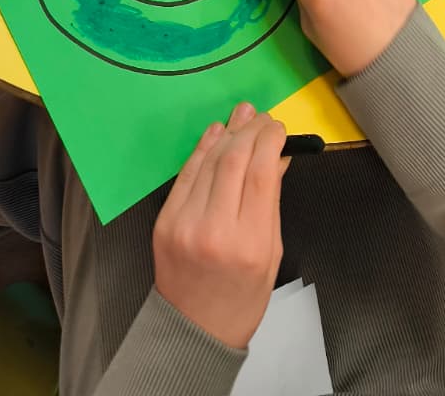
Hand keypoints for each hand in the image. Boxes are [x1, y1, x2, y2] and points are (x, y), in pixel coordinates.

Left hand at [153, 101, 285, 348]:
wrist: (194, 329)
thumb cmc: (243, 297)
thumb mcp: (272, 254)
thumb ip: (271, 202)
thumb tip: (278, 156)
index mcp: (248, 243)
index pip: (261, 173)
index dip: (271, 141)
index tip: (279, 128)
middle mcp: (214, 229)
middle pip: (234, 160)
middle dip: (251, 131)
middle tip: (264, 117)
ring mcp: (184, 223)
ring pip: (208, 162)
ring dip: (228, 132)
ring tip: (243, 114)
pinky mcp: (164, 219)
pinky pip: (186, 174)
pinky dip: (202, 149)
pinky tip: (216, 133)